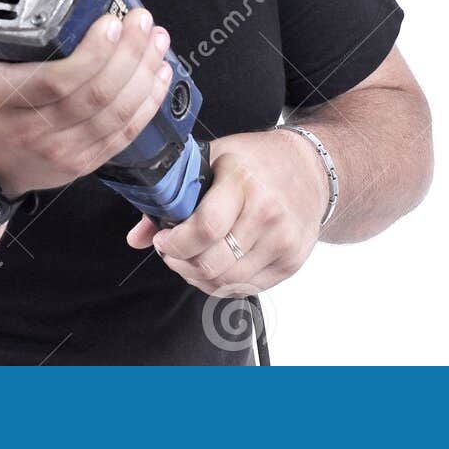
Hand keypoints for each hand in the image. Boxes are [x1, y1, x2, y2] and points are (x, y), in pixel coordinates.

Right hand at [0, 9, 171, 199]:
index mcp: (3, 98)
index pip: (57, 80)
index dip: (92, 53)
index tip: (111, 22)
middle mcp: (33, 130)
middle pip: (95, 94)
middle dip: (129, 54)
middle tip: (142, 21)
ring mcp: (61, 152)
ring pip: (116, 114)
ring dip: (144, 74)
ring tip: (156, 41)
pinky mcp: (80, 164)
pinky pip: (123, 135)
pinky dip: (147, 104)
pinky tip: (159, 76)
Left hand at [125, 128, 326, 295]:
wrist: (312, 169)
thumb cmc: (256, 161)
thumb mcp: (211, 160)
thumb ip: (172, 197)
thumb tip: (137, 237)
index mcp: (243, 181)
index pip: (205, 228)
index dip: (175, 243)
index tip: (163, 240)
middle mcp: (267, 213)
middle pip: (213, 264)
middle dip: (181, 263)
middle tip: (173, 251)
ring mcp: (283, 241)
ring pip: (227, 282)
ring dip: (199, 276)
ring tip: (192, 257)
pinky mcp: (291, 262)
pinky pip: (246, 289)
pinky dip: (223, 283)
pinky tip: (216, 264)